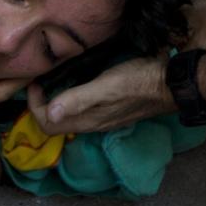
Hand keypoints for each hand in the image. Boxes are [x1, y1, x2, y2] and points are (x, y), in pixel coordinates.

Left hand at [27, 57, 174, 134]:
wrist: (170, 84)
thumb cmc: (138, 82)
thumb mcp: (105, 86)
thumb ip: (78, 99)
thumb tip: (51, 112)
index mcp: (86, 120)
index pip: (47, 123)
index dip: (34, 105)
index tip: (35, 83)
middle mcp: (91, 124)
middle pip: (55, 124)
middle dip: (40, 105)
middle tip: (39, 82)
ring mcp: (102, 118)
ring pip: (68, 118)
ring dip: (55, 103)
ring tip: (52, 81)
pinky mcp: (110, 110)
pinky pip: (81, 111)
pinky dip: (70, 100)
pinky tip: (74, 83)